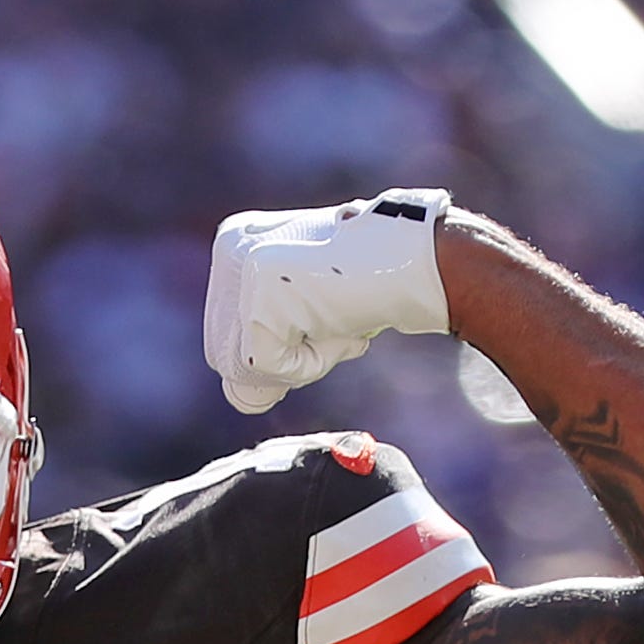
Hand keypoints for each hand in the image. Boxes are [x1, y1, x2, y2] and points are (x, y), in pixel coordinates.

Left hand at [203, 189, 452, 414]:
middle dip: (284, 356)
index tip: (321, 306)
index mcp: (232, 244)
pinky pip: (267, 369)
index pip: (226, 339)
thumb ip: (263, 350)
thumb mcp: (303, 312)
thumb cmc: (368, 286)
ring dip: (298, 361)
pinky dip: (309, 362)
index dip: (281, 345)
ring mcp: (241, 269)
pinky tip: (337, 319)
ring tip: (332, 316)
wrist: (418, 264)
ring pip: (241, 368)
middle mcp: (228, 248)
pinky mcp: (259, 297)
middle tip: (329, 315)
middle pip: (225, 358)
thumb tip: (242, 400)